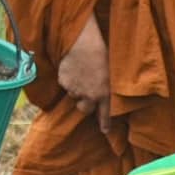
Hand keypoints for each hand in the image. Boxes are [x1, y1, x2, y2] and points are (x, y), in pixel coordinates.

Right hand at [60, 16, 111, 132]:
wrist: (82, 43)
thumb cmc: (101, 53)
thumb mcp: (111, 72)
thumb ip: (108, 86)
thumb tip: (107, 94)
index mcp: (104, 94)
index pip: (104, 114)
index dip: (104, 123)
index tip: (105, 131)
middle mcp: (89, 96)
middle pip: (85, 109)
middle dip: (86, 104)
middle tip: (88, 94)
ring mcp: (75, 90)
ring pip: (74, 95)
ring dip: (77, 89)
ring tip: (82, 73)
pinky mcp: (63, 82)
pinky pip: (66, 85)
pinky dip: (69, 80)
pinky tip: (73, 68)